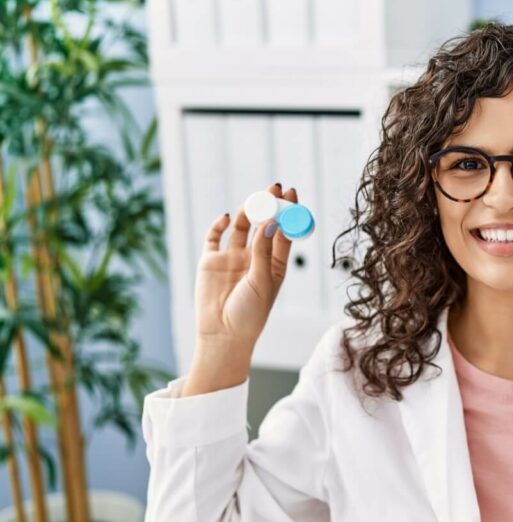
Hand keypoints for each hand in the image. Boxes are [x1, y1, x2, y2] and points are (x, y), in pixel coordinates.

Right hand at [193, 183, 296, 350]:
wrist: (223, 335)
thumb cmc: (250, 313)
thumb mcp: (261, 280)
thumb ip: (263, 251)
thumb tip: (269, 221)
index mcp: (274, 265)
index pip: (284, 232)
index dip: (288, 212)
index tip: (291, 192)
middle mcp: (254, 258)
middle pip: (264, 224)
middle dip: (269, 205)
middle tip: (274, 187)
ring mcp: (232, 258)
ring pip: (242, 227)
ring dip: (249, 211)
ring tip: (255, 200)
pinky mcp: (211, 261)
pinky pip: (215, 237)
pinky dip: (220, 224)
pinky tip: (228, 218)